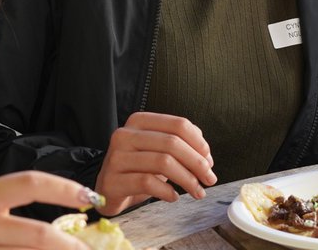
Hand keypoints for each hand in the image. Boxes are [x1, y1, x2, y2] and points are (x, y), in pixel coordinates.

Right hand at [94, 111, 216, 215]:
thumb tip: (206, 154)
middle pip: (172, 143)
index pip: (177, 125)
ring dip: (187, 179)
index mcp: (139, 121)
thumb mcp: (158, 150)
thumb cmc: (137, 169)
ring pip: (162, 162)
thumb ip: (180, 144)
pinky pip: (147, 183)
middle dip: (197, 163)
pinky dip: (167, 191)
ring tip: (198, 191)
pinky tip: (174, 197)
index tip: (210, 161)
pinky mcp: (112, 180)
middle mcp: (125, 134)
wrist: (108, 190)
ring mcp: (116, 157)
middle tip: (209, 179)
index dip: (199, 143)